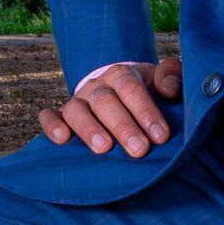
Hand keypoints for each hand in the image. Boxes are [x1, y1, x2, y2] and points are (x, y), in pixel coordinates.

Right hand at [39, 58, 182, 156]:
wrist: (121, 98)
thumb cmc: (149, 96)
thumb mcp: (164, 83)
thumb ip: (173, 78)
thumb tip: (168, 88)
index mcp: (123, 75)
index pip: (131, 87)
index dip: (146, 110)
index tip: (161, 136)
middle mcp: (97, 86)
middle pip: (105, 100)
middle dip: (123, 125)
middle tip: (140, 149)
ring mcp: (78, 100)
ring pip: (76, 109)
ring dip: (89, 128)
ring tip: (104, 148)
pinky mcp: (61, 116)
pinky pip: (49, 116)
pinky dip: (52, 125)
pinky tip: (62, 140)